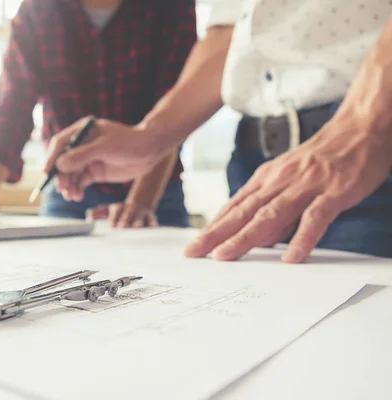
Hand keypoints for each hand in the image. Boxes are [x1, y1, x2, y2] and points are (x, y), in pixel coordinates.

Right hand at [44, 118, 162, 201]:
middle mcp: (82, 144)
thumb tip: (60, 165)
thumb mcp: (106, 147)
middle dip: (61, 176)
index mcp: (83, 131)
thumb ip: (83, 155)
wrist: (150, 151)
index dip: (52, 157)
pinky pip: (80, 181)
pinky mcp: (94, 171)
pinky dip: (76, 189)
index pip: (61, 143)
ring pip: (70, 174)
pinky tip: (77, 196)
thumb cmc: (130, 142)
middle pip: (63, 161)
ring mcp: (88, 158)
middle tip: (62, 189)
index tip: (46, 172)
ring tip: (71, 196)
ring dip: (68, 185)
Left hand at [86, 202, 157, 227]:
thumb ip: (96, 213)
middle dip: (125, 220)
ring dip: (138, 221)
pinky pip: (152, 221)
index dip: (113, 218)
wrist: (138, 205)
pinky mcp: (151, 218)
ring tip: (137, 227)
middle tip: (122, 227)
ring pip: (140, 217)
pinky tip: (153, 229)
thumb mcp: (107, 211)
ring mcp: (140, 213)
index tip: (112, 226)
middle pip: (127, 214)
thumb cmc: (119, 212)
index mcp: (118, 208)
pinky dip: (153, 225)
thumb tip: (88, 218)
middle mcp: (129, 209)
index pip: (115, 212)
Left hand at [184, 115, 391, 263]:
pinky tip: (291, 257)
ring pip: (269, 214)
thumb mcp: (289, 179)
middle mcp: (279, 181)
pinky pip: (314, 217)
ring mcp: (305, 186)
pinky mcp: (332, 192)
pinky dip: (302, 237)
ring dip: (245, 236)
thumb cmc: (322, 159)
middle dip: (215, 234)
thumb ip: (273, 208)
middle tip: (194, 252)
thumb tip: (257, 240)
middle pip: (242, 212)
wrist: (360, 129)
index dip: (212, 228)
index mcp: (267, 179)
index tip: (193, 246)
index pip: (233, 207)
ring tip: (225, 255)